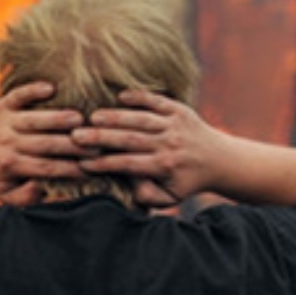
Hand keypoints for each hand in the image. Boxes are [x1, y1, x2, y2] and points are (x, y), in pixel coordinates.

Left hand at [0, 81, 91, 205]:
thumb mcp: (5, 194)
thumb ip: (26, 197)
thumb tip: (44, 188)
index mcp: (10, 166)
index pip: (46, 168)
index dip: (70, 168)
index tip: (92, 166)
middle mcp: (6, 143)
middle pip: (45, 144)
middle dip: (72, 144)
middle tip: (97, 142)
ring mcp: (4, 122)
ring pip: (35, 119)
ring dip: (57, 118)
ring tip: (81, 118)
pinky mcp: (2, 105)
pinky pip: (18, 95)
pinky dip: (32, 90)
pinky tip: (51, 88)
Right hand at [71, 90, 224, 207]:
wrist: (220, 160)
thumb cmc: (187, 181)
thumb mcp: (170, 197)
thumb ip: (147, 195)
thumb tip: (129, 184)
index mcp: (165, 166)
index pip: (128, 165)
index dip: (104, 164)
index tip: (82, 163)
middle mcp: (170, 144)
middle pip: (130, 139)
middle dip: (101, 138)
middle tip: (75, 135)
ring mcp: (175, 125)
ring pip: (140, 119)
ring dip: (115, 117)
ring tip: (91, 117)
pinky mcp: (180, 109)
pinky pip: (157, 101)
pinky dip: (140, 97)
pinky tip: (120, 97)